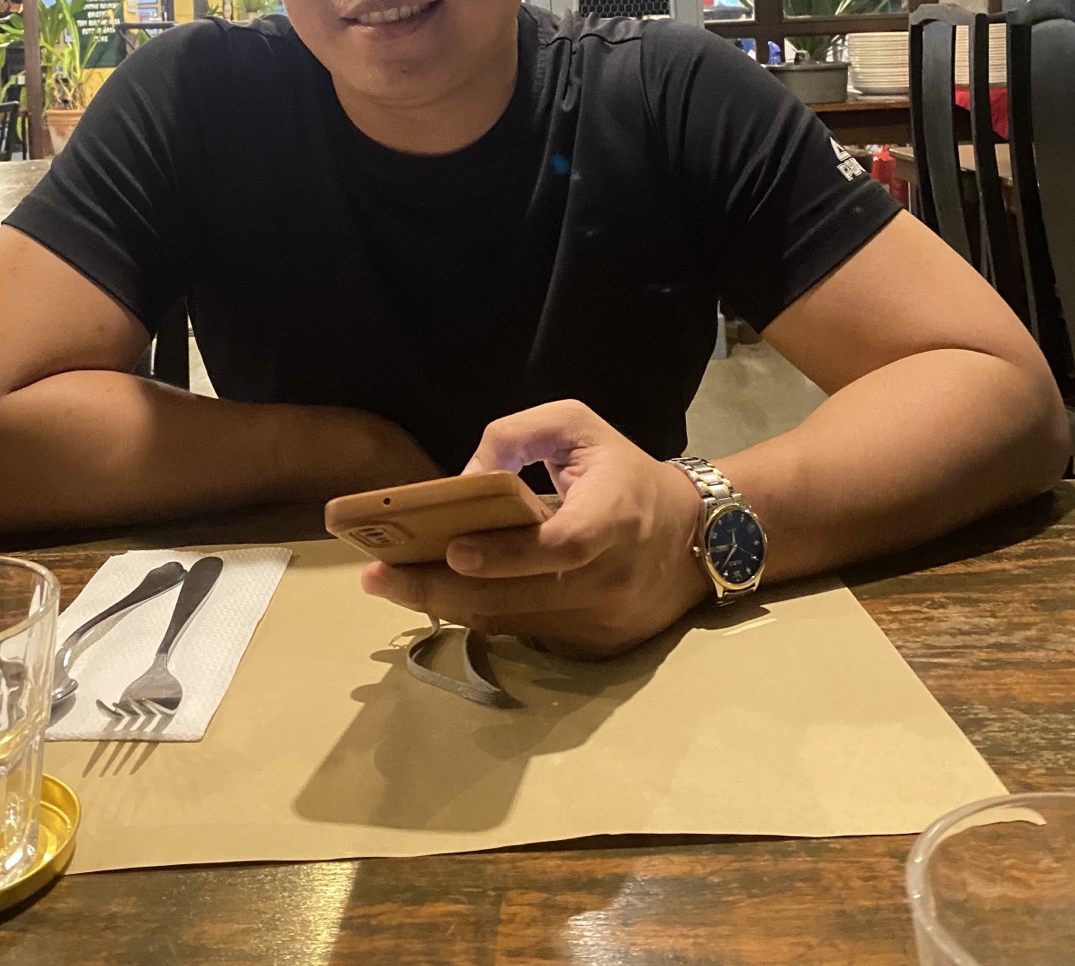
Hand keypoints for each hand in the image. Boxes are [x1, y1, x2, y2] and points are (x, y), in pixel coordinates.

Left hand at [359, 400, 709, 657]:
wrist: (695, 536)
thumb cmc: (624, 472)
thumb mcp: (578, 427)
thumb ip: (518, 436)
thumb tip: (464, 481)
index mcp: (613, 516)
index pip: (560, 545)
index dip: (506, 553)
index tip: (453, 548)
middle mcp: (609, 578)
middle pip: (516, 598)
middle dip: (439, 587)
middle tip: (378, 575)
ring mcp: (602, 621)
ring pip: (512, 623)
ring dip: (447, 606)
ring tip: (390, 584)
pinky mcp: (595, 647)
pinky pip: (526, 636)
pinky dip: (480, 617)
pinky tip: (439, 597)